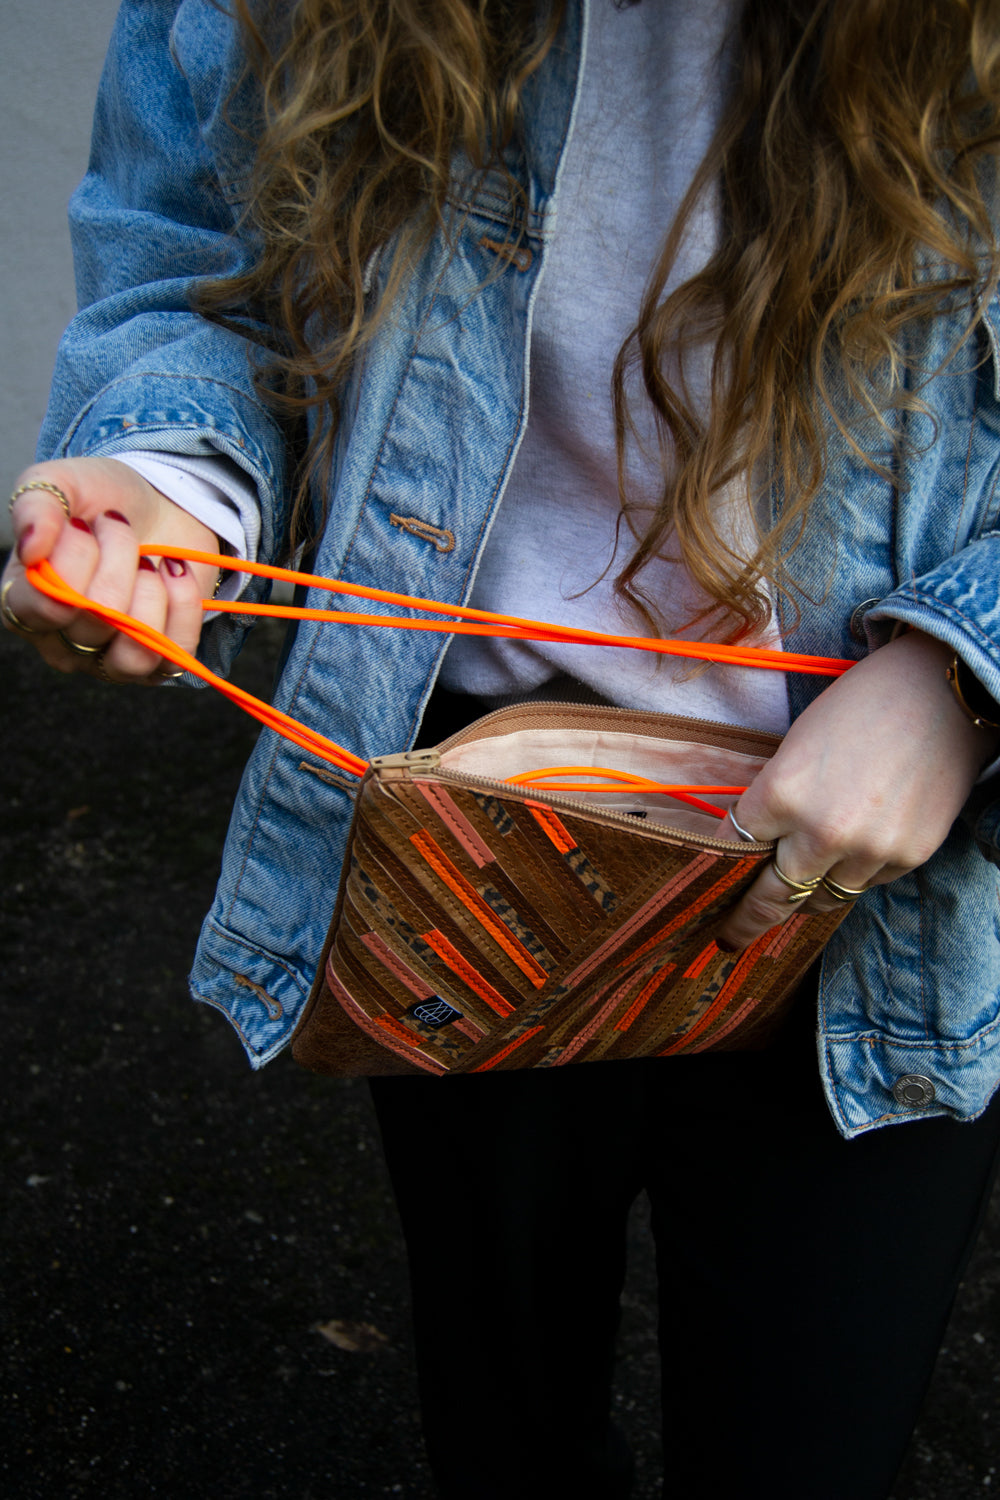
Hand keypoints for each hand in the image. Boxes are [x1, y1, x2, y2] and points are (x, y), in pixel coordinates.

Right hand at [3, 457, 220, 682]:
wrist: (163, 502)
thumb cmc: (104, 499)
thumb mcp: (62, 482)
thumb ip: (36, 505)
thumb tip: (32, 549)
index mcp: (24, 602)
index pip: (46, 605)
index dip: (74, 561)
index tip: (83, 524)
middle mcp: (62, 641)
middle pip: (94, 622)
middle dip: (117, 560)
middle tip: (119, 529)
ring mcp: (109, 659)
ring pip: (133, 654)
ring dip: (150, 593)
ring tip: (147, 562)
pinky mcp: (159, 660)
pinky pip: (176, 654)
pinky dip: (183, 604)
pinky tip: (174, 574)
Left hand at [715, 629, 999, 949]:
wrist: (942, 693)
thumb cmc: (861, 706)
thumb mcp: (796, 746)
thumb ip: (774, 799)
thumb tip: (755, 842)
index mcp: (781, 794)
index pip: (735, 848)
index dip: (720, 866)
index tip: (708, 888)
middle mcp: (822, 832)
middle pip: (771, 896)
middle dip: (746, 921)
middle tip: (729, 938)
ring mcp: (869, 851)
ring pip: (821, 899)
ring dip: (804, 898)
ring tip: (791, 899)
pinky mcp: (907, 858)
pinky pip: (864, 885)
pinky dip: (850, 877)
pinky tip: (848, 858)